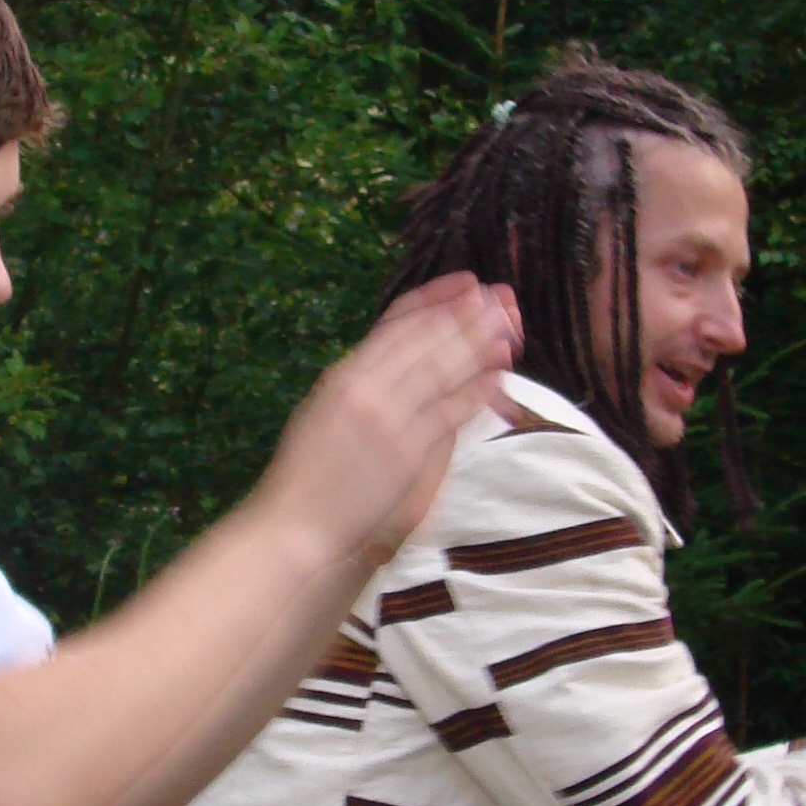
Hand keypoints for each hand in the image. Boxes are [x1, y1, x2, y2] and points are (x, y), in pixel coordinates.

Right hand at [258, 275, 519, 567]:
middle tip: (501, 299)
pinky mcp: (407, 452)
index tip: (466, 282)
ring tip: (509, 328)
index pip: (397, 322)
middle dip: (467, 316)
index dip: (436, 298)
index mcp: (344, 372)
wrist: (296, 523)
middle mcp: (366, 386)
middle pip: (426, 340)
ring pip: (442, 371)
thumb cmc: (305, 472)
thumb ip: (359, 382)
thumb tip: (396, 359)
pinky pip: (449, 415)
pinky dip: (475, 393)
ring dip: (479, 346)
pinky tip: (496, 378)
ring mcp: (389, 419)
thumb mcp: (321, 410)